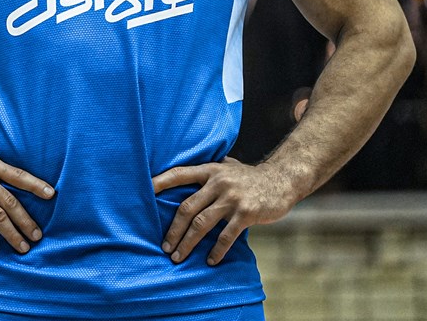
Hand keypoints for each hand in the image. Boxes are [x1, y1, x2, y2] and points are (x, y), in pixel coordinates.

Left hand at [152, 157, 297, 265]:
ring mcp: (231, 198)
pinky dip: (216, 250)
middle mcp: (218, 182)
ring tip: (178, 257)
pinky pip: (226, 236)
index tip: (144, 192)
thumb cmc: (249, 176)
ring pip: (202, 224)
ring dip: (188, 243)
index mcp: (209, 170)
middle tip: (164, 247)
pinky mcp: (246, 213)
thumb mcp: (227, 167)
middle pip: (187, 208)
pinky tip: (210, 260)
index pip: (179, 174)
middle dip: (173, 230)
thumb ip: (208, 172)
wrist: (282, 179)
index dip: (161, 182)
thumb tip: (182, 177)